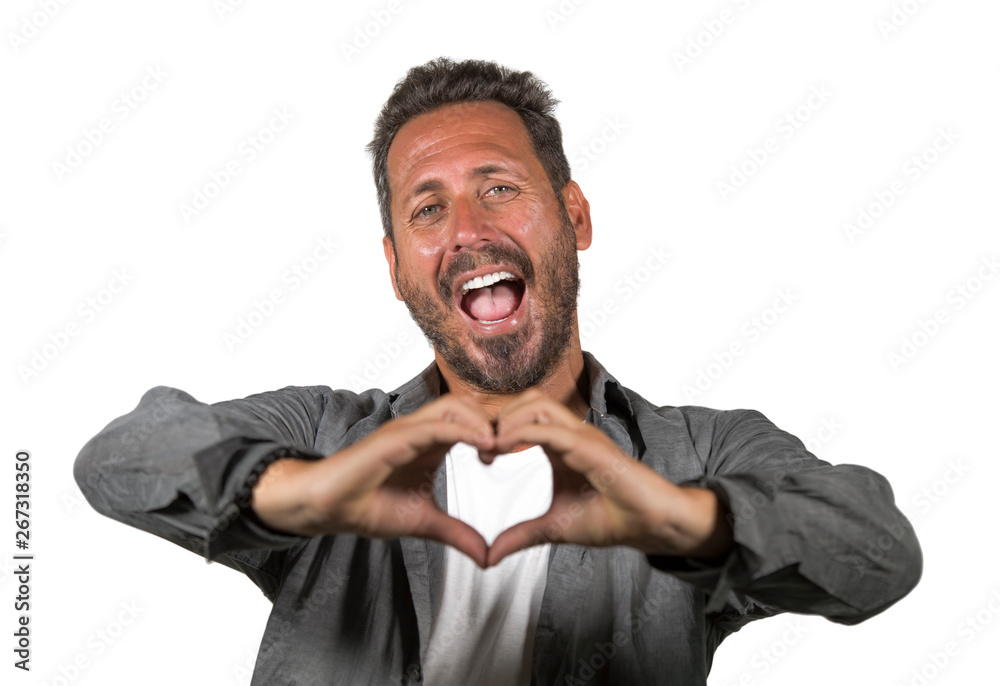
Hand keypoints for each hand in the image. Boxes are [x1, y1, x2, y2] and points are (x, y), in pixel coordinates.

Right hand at [252, 394, 496, 567]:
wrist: (328, 507)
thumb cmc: (368, 507)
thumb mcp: (424, 522)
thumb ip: (457, 533)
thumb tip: (486, 556)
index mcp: (430, 442)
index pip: (471, 421)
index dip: (497, 432)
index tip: (518, 452)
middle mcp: (420, 430)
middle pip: (467, 406)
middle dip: (495, 420)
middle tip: (515, 446)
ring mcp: (406, 430)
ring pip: (453, 407)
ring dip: (481, 422)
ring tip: (501, 445)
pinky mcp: (394, 437)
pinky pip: (434, 424)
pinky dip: (461, 430)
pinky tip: (482, 445)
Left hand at [487, 390, 731, 566]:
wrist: (649, 525)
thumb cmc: (612, 519)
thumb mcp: (554, 528)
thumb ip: (522, 535)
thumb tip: (491, 554)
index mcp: (562, 444)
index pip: (525, 416)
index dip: (499, 428)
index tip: (482, 456)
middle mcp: (572, 433)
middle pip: (529, 399)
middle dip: (500, 416)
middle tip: (483, 448)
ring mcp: (583, 436)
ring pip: (538, 403)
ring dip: (509, 420)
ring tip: (492, 447)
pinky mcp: (591, 447)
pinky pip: (551, 428)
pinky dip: (523, 433)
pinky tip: (504, 448)